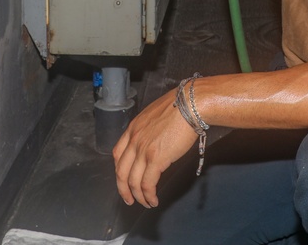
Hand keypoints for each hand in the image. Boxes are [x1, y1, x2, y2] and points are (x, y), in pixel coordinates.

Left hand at [112, 89, 198, 207]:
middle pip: (121, 171)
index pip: (118, 154)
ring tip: (146, 203)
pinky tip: (153, 200)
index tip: (124, 180)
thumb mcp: (155, 116)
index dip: (120, 171)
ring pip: (133, 181)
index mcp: (133, 129)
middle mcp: (134, 140)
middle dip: (123, 189)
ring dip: (138, 196)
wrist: (190, 104)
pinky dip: (149, 196)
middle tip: (129, 199)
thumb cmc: (179, 107)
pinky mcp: (156, 158)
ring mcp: (143, 150)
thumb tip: (153, 142)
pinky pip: (147, 184)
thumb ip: (148, 131)